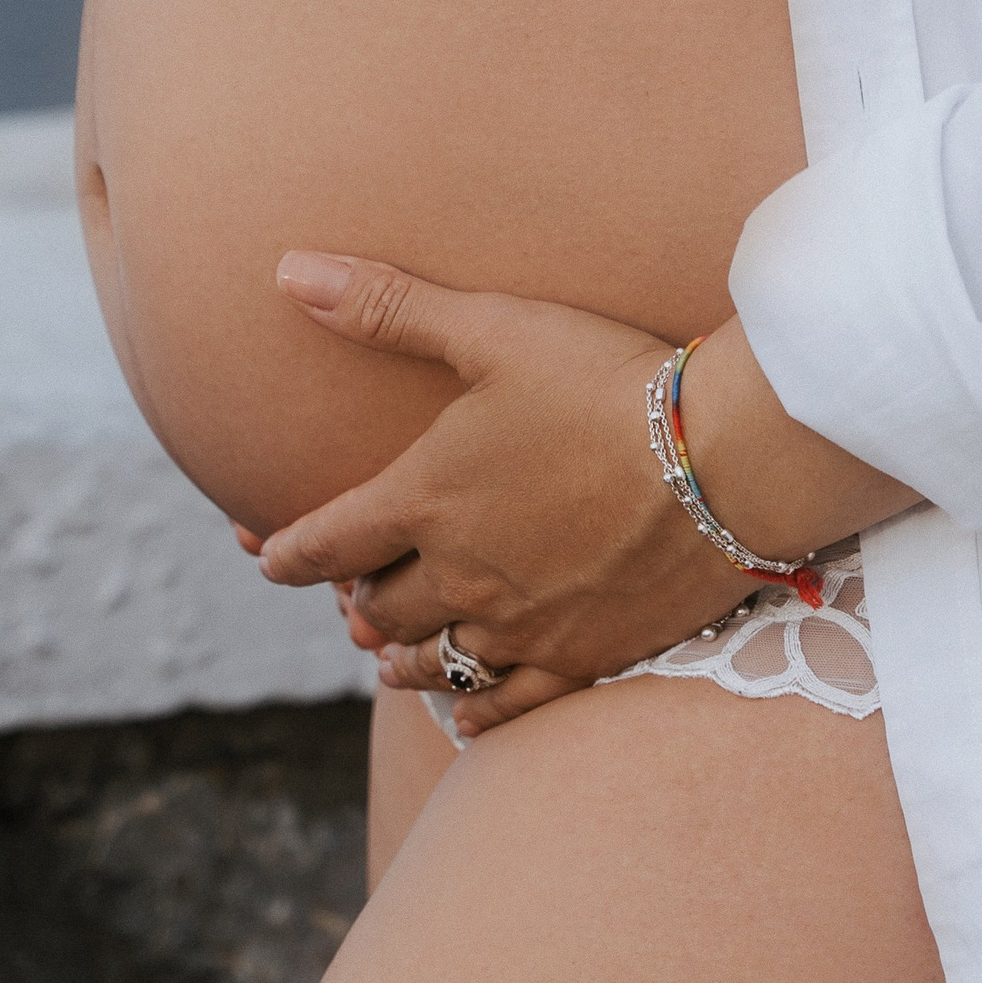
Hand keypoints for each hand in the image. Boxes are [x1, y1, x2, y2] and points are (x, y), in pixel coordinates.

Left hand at [253, 253, 909, 721]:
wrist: (720, 458)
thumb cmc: (604, 381)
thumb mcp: (493, 328)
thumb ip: (389, 308)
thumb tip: (288, 273)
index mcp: (427, 501)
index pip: (325, 542)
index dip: (284, 552)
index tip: (261, 555)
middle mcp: (461, 577)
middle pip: (378, 607)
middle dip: (351, 598)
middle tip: (343, 592)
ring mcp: (521, 626)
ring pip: (434, 661)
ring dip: (399, 653)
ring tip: (385, 649)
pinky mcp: (582, 656)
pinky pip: (507, 703)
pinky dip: (473, 706)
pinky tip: (464, 709)